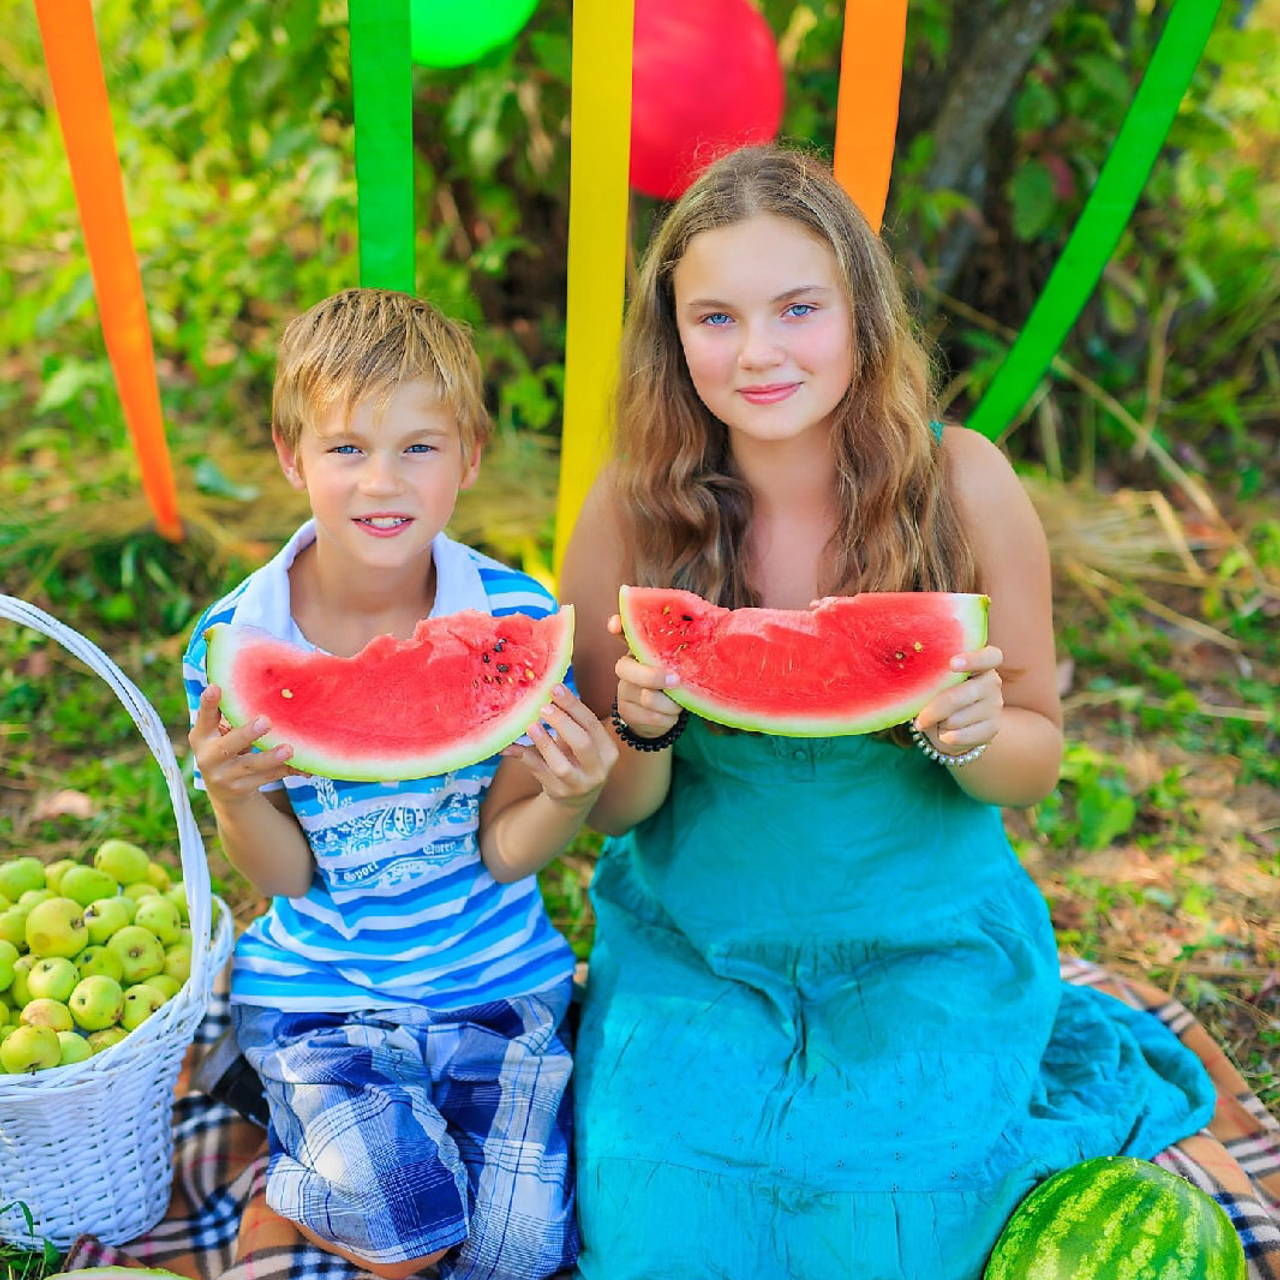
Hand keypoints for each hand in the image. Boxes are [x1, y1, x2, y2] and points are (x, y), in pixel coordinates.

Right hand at [189, 684, 299, 806]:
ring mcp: (224, 776)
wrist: (222, 789)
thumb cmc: (226, 746)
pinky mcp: (241, 789)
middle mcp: (209, 757)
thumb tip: (265, 684)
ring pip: (250, 765)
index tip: (216, 686)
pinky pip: (268, 778)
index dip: (208, 703)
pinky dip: (287, 771)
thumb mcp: (221, 732)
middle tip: (266, 721)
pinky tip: (304, 768)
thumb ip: (231, 715)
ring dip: (271, 758)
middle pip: (228, 746)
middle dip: (247, 734)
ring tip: (288, 749)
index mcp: (202, 736)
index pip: (204, 717)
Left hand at [502, 684, 618, 806]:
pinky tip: (510, 746)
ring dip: (545, 743)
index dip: (574, 705)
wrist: (576, 798)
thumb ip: (571, 720)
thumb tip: (549, 690)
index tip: (555, 688)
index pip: (592, 724)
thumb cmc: (578, 759)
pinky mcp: (558, 792)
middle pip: (582, 743)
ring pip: (561, 765)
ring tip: (531, 725)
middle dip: (562, 722)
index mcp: (608, 751)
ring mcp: (577, 785)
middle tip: (544, 706)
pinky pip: (539, 773)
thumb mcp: (582, 741)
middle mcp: (597, 770)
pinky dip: (524, 757)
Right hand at [607, 613, 682, 739]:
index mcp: (640, 650)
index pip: (624, 633)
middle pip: (627, 669)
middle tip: (676, 681)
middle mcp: (626, 667)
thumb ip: (683, 654)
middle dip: (653, 677)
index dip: (619, 627)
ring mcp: (623, 690)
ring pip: (646, 697)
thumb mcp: (677, 666)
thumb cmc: (673, 684)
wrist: (660, 717)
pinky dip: (668, 718)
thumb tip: (707, 635)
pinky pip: (650, 717)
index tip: (615, 625)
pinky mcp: (625, 711)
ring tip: (679, 704)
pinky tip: (671, 715)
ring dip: (670, 704)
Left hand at [912, 645, 1003, 754]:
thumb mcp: (937, 680)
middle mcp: (992, 682)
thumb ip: (932, 675)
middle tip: (919, 719)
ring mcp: (995, 706)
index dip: (972, 660)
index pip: (989, 656)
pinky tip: (945, 733)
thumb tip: (909, 677)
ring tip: (939, 720)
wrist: (954, 724)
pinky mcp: (992, 728)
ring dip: (939, 723)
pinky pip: (960, 735)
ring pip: (956, 719)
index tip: (952, 663)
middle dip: (933, 710)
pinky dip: (945, 737)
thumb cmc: (940, 693)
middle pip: (959, 696)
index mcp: (981, 662)